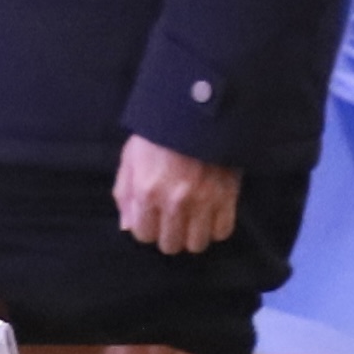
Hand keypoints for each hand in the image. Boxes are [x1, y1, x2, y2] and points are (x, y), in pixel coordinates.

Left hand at [113, 136, 240, 254]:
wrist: (197, 108)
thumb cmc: (159, 132)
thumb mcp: (131, 157)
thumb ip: (125, 194)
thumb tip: (128, 226)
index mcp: (147, 191)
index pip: (143, 235)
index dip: (147, 226)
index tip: (153, 215)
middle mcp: (174, 201)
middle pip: (170, 244)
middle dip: (169, 233)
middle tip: (173, 217)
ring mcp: (203, 201)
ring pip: (197, 244)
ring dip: (193, 233)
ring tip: (192, 218)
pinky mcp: (228, 196)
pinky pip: (222, 231)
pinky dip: (216, 226)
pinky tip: (210, 213)